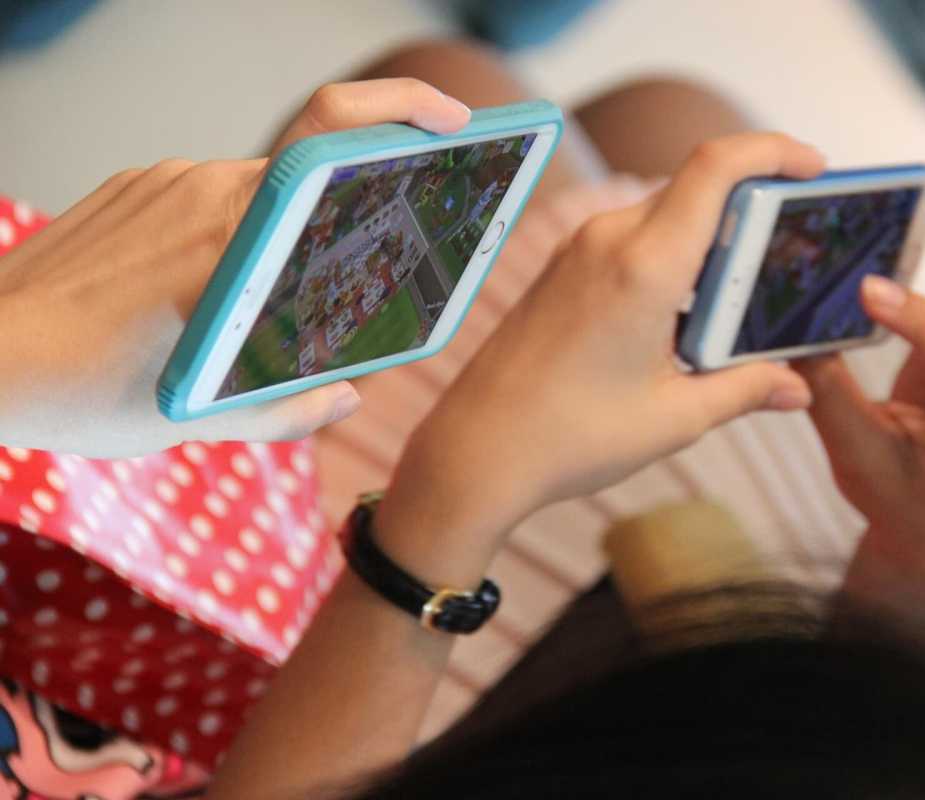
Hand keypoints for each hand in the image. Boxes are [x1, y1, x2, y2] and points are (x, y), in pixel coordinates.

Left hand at [0, 79, 469, 456]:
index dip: (403, 110)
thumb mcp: (203, 419)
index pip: (334, 135)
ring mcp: (164, 179)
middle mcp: (206, 187)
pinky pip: (205, 197)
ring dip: (274, 238)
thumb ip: (290, 409)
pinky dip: (224, 238)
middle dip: (344, 210)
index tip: (455, 123)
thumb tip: (344, 396)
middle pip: (309, 173)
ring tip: (247, 307)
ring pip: (257, 193)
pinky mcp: (132, 184)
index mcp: (240, 235)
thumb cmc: (86, 391)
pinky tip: (196, 292)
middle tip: (363, 252)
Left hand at [387, 134, 824, 548]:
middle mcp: (608, 240)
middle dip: (752, 205)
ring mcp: (578, 250)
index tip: (812, 167)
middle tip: (792, 247)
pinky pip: (631, 238)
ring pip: (665, 214)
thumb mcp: (674, 417)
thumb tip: (795, 387)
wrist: (475, 450)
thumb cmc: (570, 437)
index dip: (772, 150)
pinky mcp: (562, 268)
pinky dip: (673, 256)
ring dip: (710, 238)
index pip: (716, 167)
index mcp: (643, 266)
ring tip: (742, 294)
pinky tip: (687, 312)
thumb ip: (745, 389)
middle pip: (697, 187)